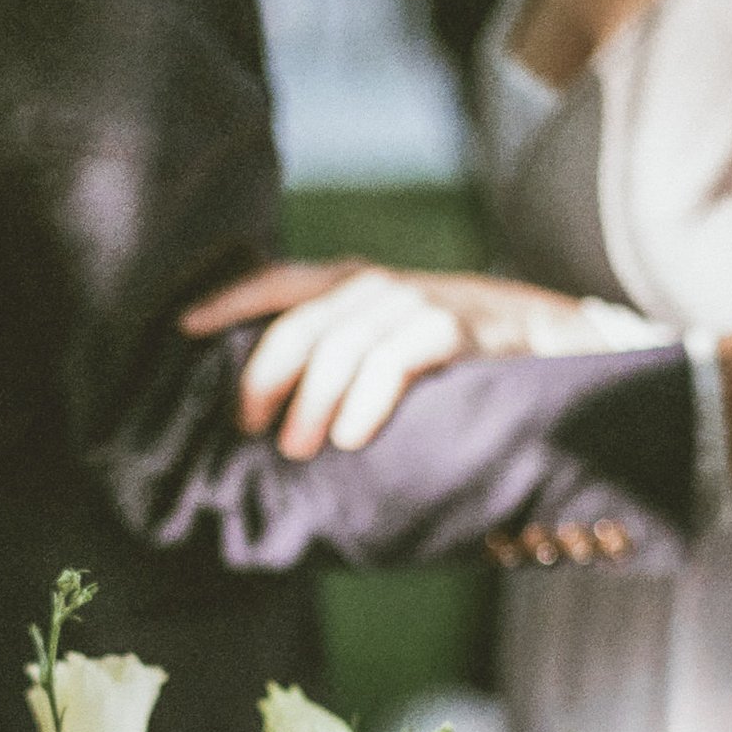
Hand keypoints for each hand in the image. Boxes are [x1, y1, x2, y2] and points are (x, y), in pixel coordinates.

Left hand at [182, 261, 608, 460]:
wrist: (549, 339)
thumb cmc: (452, 358)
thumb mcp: (387, 341)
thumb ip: (337, 354)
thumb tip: (270, 411)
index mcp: (352, 285)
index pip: (277, 283)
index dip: (228, 302)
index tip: (181, 330)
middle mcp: (377, 287)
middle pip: (298, 324)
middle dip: (262, 378)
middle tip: (248, 429)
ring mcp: (415, 304)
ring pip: (340, 347)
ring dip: (310, 403)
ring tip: (297, 448)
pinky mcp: (453, 331)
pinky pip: (395, 361)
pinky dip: (366, 401)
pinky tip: (351, 437)